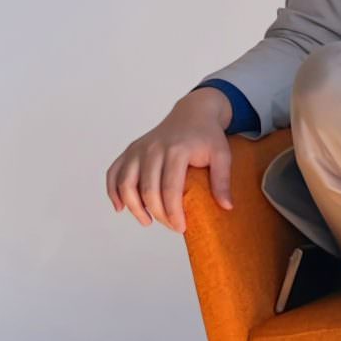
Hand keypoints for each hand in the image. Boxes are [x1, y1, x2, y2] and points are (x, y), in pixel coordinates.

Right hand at [105, 91, 233, 233]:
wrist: (193, 112)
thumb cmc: (207, 136)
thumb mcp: (222, 155)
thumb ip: (222, 180)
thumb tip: (227, 207)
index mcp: (177, 150)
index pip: (170, 189)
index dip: (173, 212)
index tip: (180, 227)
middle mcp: (153, 148)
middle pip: (148, 190)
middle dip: (158, 214)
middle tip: (172, 227)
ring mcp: (139, 149)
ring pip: (126, 183)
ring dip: (134, 207)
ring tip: (147, 221)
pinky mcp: (131, 150)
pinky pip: (114, 172)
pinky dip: (113, 191)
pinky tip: (120, 207)